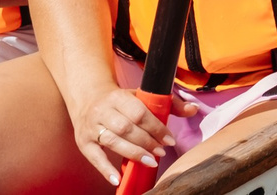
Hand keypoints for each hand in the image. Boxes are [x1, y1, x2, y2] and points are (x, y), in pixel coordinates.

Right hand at [69, 81, 196, 182]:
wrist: (88, 98)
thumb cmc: (121, 101)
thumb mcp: (141, 96)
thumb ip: (168, 103)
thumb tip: (193, 109)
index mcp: (118, 97)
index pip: (139, 113)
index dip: (156, 128)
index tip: (169, 140)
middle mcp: (103, 111)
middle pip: (126, 128)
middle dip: (146, 142)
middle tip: (161, 152)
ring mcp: (91, 127)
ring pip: (113, 141)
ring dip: (133, 153)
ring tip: (150, 162)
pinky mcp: (83, 142)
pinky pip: (94, 157)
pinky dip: (105, 169)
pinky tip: (117, 179)